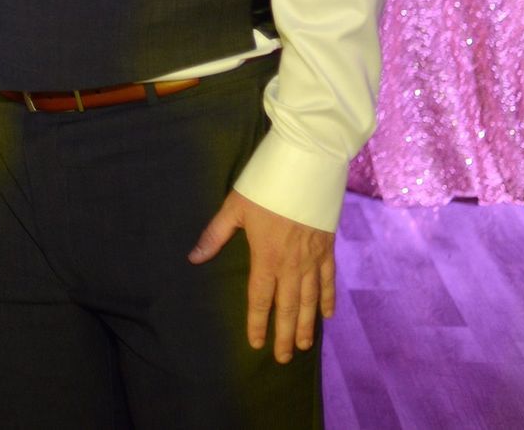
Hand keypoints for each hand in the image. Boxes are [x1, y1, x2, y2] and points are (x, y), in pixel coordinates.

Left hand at [187, 189, 335, 361]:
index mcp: (266, 256)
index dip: (257, 323)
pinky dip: (327, 298)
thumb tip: (194, 258)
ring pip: (309, 299)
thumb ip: (215, 235)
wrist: (306, 166)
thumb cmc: (265, 184)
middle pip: (288, 307)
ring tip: (305, 346)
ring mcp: (312, 257)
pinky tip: (327, 315)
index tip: (256, 344)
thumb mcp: (234, 207)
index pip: (260, 299)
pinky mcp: (327, 247)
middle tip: (284, 358)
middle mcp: (291, 264)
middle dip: (285, 335)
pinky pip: (328, 280)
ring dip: (307, 324)